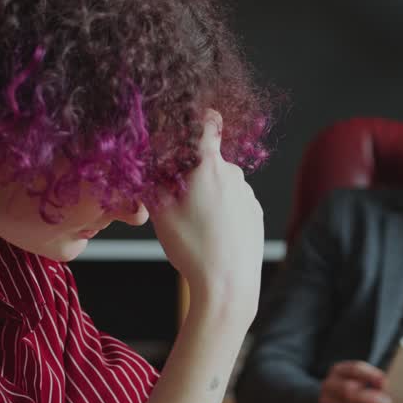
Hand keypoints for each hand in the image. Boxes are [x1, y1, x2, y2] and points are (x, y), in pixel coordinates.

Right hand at [152, 110, 263, 318]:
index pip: (209, 122)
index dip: (198, 117)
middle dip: (192, 172)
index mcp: (208, 167)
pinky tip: (212, 235)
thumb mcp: (160, 212)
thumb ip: (153, 180)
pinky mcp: (254, 213)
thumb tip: (147, 163)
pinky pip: (234, 202)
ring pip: (221, 184)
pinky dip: (222, 211)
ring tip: (195, 225)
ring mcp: (247, 195)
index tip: (188, 123)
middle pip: (209, 160)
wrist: (228, 285)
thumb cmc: (193, 248)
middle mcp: (233, 175)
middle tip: (176, 198)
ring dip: (207, 194)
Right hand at [319, 361, 391, 402]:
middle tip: (388, 402)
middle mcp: (328, 384)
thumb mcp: (366, 381)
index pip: (355, 369)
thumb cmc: (360, 391)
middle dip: (371, 396)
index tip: (385, 382)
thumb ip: (376, 380)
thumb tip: (383, 383)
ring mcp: (325, 402)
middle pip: (348, 389)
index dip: (372, 375)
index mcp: (339, 370)